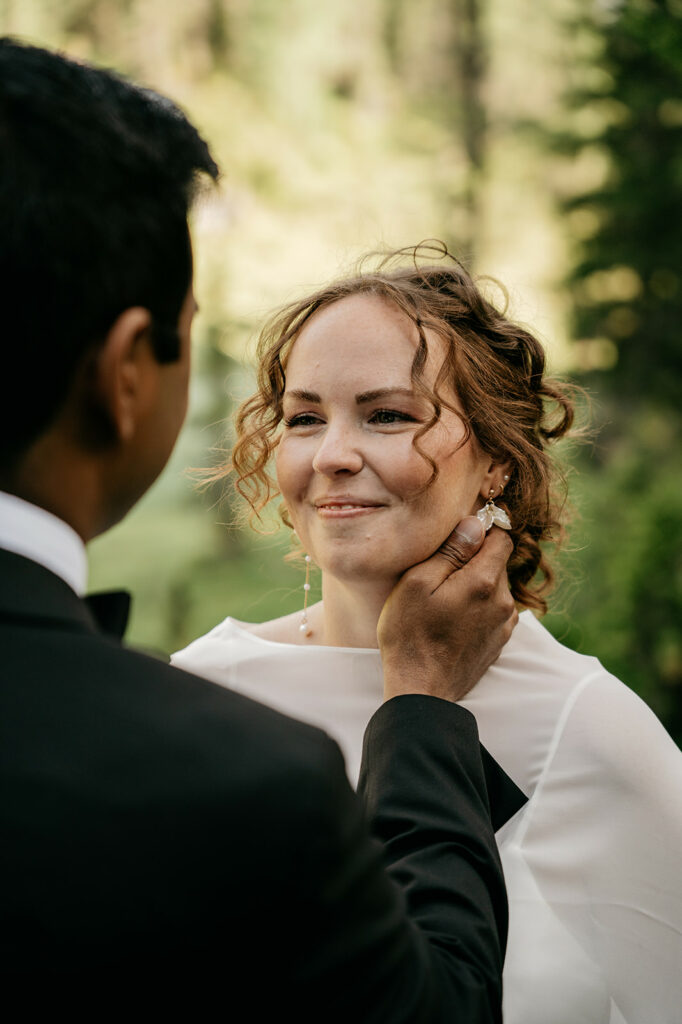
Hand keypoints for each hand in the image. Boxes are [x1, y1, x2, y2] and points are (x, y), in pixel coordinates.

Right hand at [378, 516, 516, 702]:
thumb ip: (451, 551)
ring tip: (444, 599)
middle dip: (474, 559)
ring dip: (476, 585)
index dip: (482, 531)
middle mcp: (502, 602)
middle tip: (441, 572)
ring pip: (496, 587)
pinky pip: (494, 610)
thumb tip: (476, 524)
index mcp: (484, 582)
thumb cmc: (410, 634)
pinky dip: (478, 606)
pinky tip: (453, 618)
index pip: (502, 538)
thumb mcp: (418, 583)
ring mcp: (503, 624)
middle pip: (498, 563)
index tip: (459, 537)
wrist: (420, 689)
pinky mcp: (499, 641)